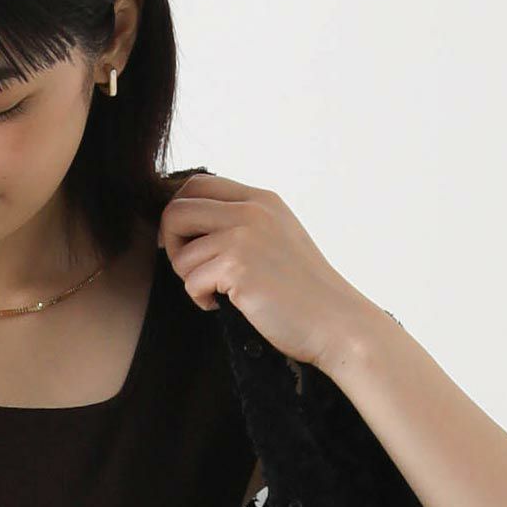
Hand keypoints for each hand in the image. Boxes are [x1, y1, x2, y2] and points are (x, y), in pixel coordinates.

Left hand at [158, 171, 378, 372]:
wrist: (334, 322)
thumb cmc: (302, 291)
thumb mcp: (276, 238)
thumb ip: (241, 223)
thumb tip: (185, 223)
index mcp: (260, 200)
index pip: (197, 185)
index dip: (179, 216)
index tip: (185, 244)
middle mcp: (252, 210)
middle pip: (176, 210)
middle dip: (172, 245)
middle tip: (193, 271)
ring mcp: (244, 236)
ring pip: (180, 254)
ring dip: (191, 280)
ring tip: (220, 293)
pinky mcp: (238, 266)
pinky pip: (191, 281)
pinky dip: (201, 300)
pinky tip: (227, 305)